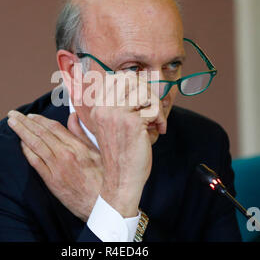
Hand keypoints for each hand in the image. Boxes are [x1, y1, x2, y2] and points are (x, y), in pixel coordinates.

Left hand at [7, 110, 102, 221]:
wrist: (103, 203)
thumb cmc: (104, 177)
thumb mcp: (97, 152)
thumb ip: (82, 134)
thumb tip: (72, 117)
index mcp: (78, 146)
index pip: (54, 127)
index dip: (40, 119)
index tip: (31, 115)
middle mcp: (66, 154)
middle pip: (41, 133)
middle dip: (25, 122)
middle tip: (13, 114)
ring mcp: (57, 167)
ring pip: (35, 145)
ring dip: (22, 132)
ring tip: (12, 123)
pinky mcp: (52, 181)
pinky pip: (35, 162)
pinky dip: (27, 151)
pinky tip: (20, 143)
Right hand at [91, 72, 166, 216]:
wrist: (121, 180)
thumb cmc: (122, 155)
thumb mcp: (113, 127)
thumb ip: (119, 107)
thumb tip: (138, 83)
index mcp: (98, 108)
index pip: (117, 78)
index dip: (135, 84)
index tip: (142, 101)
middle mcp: (104, 108)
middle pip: (131, 79)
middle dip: (147, 91)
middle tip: (152, 108)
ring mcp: (117, 114)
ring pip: (144, 92)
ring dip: (156, 106)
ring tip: (155, 121)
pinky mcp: (133, 122)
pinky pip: (154, 109)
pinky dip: (161, 120)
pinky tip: (158, 131)